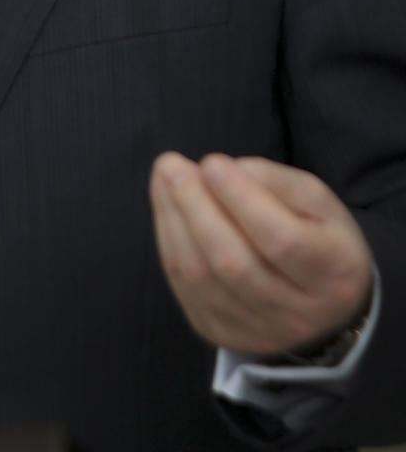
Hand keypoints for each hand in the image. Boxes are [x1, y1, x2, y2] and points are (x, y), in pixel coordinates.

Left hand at [149, 151, 372, 357]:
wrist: (324, 304)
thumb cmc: (316, 235)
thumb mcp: (315, 199)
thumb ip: (272, 180)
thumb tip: (216, 172)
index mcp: (332, 272)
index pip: (281, 240)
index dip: (241, 199)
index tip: (212, 163)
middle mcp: (298, 313)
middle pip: (234, 263)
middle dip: (195, 207)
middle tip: (171, 164)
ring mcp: (259, 332)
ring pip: (203, 280)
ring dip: (173, 222)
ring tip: (164, 178)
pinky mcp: (224, 335)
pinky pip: (186, 290)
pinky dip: (170, 244)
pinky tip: (167, 210)